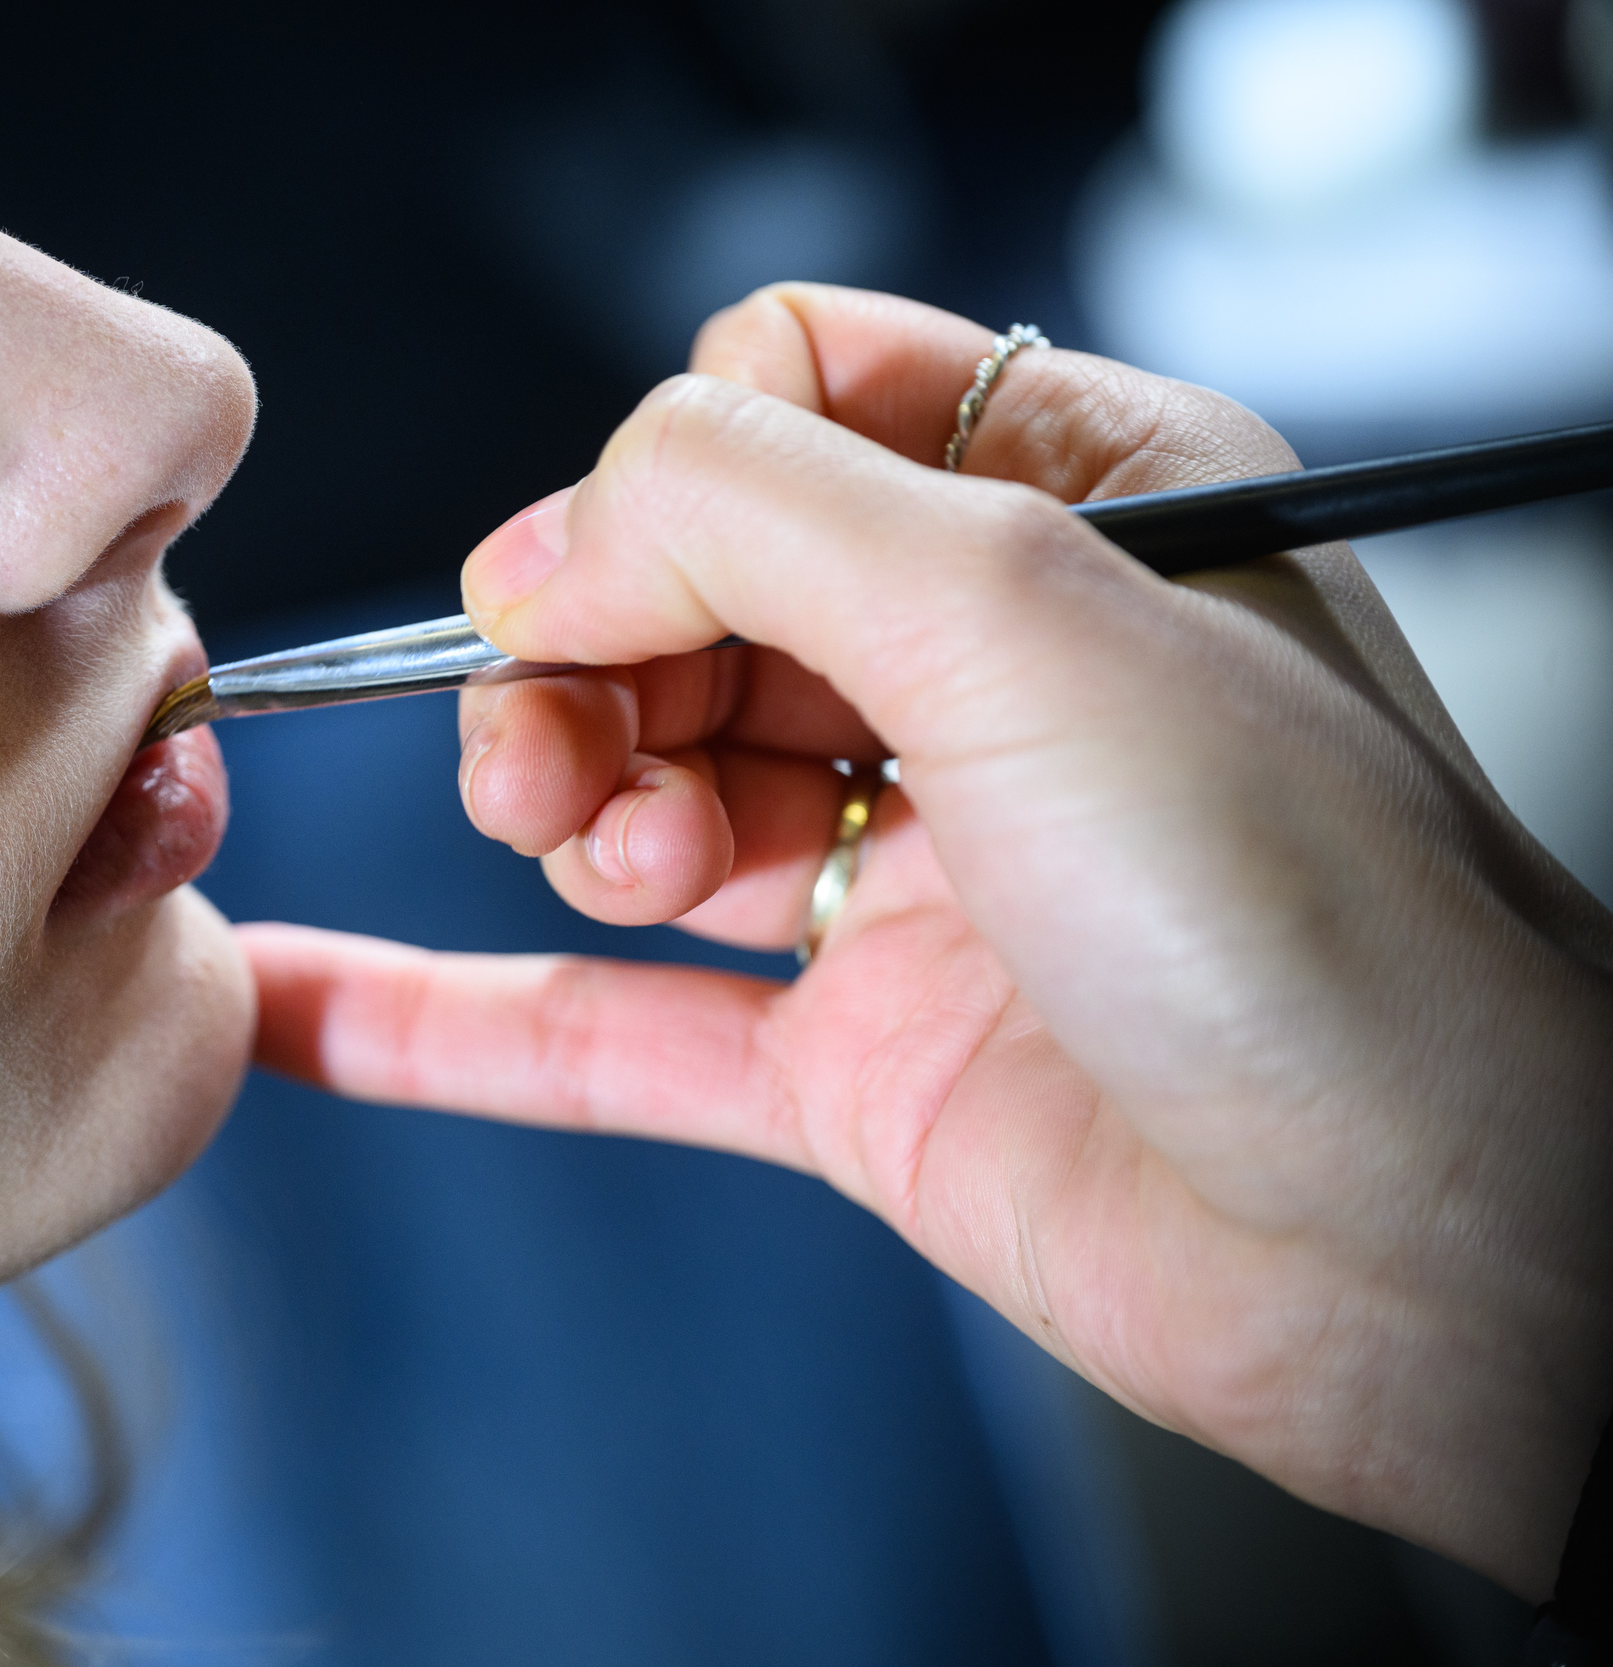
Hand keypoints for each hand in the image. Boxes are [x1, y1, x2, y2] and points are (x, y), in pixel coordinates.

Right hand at [239, 284, 1612, 1595]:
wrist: (1429, 1261)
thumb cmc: (1319, 919)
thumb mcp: (1023, 610)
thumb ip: (747, 514)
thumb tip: (535, 541)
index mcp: (1065, 511)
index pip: (786, 400)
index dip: (666, 478)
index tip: (616, 573)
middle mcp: (981, 682)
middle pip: (679, 599)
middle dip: (584, 656)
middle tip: (559, 745)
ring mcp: (911, 875)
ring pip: (640, 790)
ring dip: (563, 804)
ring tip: (594, 846)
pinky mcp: (858, 1057)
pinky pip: (618, 1024)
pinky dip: (461, 1018)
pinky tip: (311, 1002)